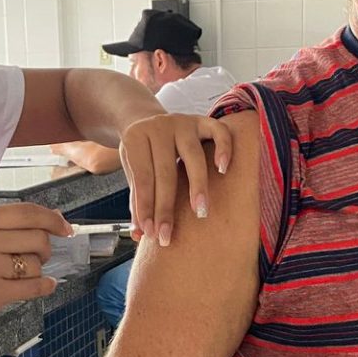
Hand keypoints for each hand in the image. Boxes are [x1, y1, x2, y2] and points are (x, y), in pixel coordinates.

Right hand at [0, 204, 69, 329]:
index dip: (51, 218)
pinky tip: (45, 285)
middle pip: (36, 238)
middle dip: (45, 248)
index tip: (64, 226)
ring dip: (37, 270)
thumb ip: (0, 227)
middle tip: (38, 254)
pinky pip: (32, 287)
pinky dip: (44, 286)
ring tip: (21, 273)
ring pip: (35, 264)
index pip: (24, 212)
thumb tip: (48, 221)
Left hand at [119, 113, 233, 244]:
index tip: (151, 233)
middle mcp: (159, 126)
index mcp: (135, 137)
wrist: (148, 122)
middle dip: (166, 206)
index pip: (142, 178)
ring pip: (193, 155)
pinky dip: (224, 148)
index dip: (146, 206)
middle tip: (168, 235)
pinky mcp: (202, 120)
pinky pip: (219, 131)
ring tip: (200, 212)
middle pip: (166, 171)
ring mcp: (182, 122)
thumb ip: (137, 199)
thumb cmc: (142, 154)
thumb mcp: (133, 170)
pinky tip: (223, 169)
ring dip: (197, 185)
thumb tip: (139, 234)